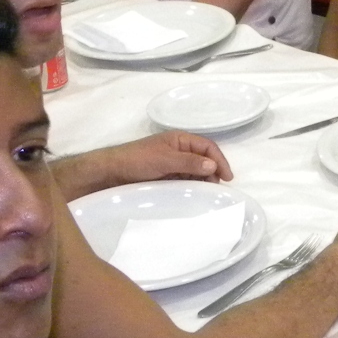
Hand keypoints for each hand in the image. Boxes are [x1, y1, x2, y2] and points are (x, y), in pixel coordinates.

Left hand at [92, 132, 231, 187]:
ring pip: (195, 172)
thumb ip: (189, 162)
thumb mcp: (165, 159)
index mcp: (180, 140)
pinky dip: (191, 187)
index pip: (207, 147)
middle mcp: (179, 151)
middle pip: (204, 159)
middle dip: (213, 172)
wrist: (110, 173)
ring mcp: (172, 165)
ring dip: (203, 181)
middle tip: (216, 189)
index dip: (219, 160)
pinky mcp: (165, 178)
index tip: (227, 178)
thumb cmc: (137, 160)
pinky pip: (184, 181)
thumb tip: (213, 166)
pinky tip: (193, 197)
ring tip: (206, 195)